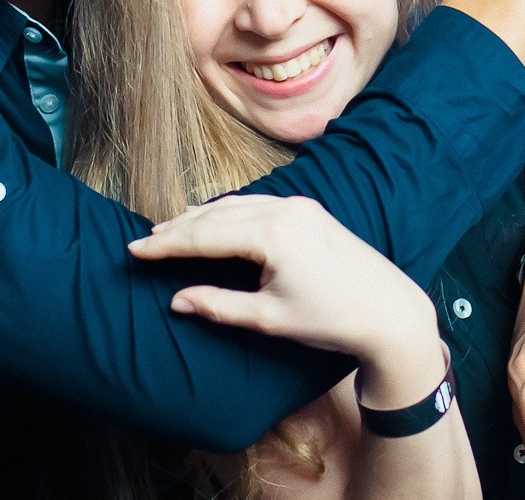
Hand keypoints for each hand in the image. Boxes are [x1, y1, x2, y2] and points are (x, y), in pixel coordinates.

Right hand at [130, 195, 445, 408]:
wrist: (389, 311)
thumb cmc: (332, 320)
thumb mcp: (270, 319)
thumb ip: (220, 306)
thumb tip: (177, 300)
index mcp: (272, 235)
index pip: (205, 236)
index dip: (167, 245)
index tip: (135, 250)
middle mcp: (285, 211)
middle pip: (217, 215)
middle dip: (178, 228)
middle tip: (144, 240)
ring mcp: (300, 207)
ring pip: (237, 205)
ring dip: (202, 217)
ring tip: (170, 229)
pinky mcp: (310, 211)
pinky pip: (258, 204)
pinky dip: (229, 212)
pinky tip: (215, 221)